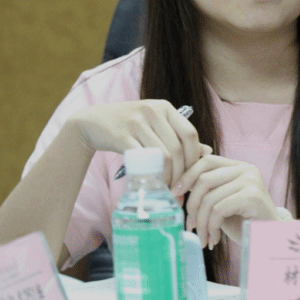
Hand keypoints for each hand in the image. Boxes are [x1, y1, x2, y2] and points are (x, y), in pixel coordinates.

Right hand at [68, 100, 200, 186]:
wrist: (92, 122)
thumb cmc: (128, 126)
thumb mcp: (156, 125)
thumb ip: (179, 137)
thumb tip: (207, 151)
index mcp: (165, 107)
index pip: (190, 134)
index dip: (193, 158)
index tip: (190, 176)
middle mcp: (152, 111)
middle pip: (177, 148)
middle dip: (180, 175)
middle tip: (178, 192)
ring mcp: (136, 121)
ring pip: (162, 156)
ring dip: (167, 178)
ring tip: (166, 191)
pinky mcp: (121, 135)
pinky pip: (143, 160)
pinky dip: (150, 176)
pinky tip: (151, 185)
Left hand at [172, 156, 278, 247]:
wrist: (271, 242)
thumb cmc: (244, 224)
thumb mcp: (221, 203)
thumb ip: (206, 191)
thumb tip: (177, 187)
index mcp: (238, 166)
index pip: (206, 161)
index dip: (186, 176)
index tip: (175, 195)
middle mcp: (246, 169)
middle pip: (204, 179)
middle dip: (191, 205)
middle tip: (190, 225)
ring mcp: (251, 181)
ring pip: (209, 198)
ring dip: (201, 222)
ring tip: (203, 237)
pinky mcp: (252, 196)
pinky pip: (218, 209)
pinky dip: (211, 227)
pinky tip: (215, 239)